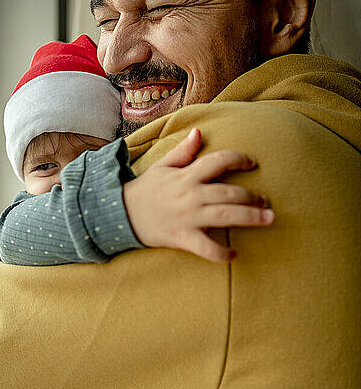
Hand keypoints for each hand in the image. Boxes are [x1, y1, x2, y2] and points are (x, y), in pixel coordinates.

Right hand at [122, 128, 273, 262]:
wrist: (121, 214)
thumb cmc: (146, 189)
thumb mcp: (162, 166)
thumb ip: (183, 151)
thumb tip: (198, 132)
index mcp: (187, 175)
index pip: (219, 160)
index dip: (239, 159)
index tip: (252, 163)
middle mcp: (190, 194)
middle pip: (229, 192)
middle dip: (253, 196)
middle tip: (266, 202)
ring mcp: (187, 217)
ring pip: (225, 216)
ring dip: (250, 217)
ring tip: (268, 219)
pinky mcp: (182, 237)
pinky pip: (206, 247)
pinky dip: (221, 253)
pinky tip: (234, 255)